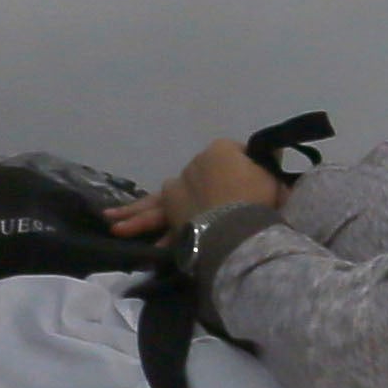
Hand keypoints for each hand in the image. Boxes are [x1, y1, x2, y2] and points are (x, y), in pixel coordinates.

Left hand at [102, 139, 288, 240]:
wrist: (237, 224)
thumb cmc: (259, 199)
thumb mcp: (275, 180)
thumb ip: (270, 167)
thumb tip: (274, 153)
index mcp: (221, 151)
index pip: (231, 153)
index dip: (242, 165)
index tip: (251, 178)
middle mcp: (194, 167)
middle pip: (188, 177)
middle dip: (181, 190)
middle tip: (173, 196)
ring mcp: (179, 191)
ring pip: (156, 201)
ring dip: (136, 213)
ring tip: (112, 221)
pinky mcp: (171, 216)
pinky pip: (157, 223)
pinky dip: (145, 228)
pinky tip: (129, 235)